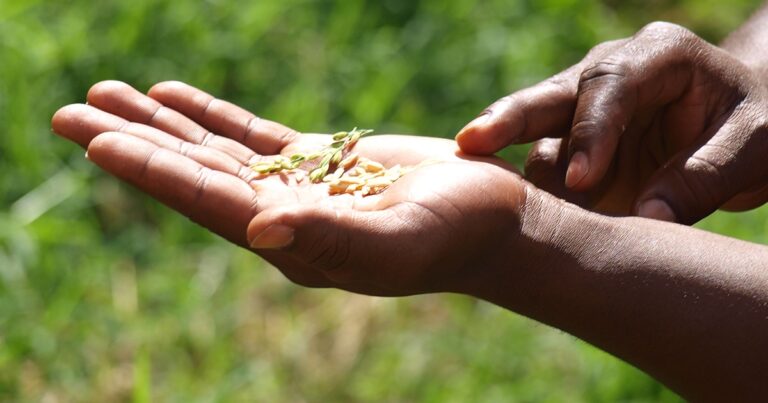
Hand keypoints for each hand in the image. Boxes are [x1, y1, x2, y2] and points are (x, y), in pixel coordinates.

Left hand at [52, 81, 527, 295]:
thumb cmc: (453, 236)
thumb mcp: (396, 241)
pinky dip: (208, 115)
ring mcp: (295, 188)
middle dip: (130, 141)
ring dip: (157, 124)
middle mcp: (280, 217)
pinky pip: (248, 136)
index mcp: (291, 241)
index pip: (207, 200)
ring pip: (211, 150)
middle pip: (191, 174)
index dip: (153, 170)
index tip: (97, 138)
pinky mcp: (317, 163)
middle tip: (64, 112)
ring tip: (102, 94)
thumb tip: (259, 230)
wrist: (488, 221)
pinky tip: (173, 96)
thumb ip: (330, 236)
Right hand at [456, 22, 767, 223]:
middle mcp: (608, 74)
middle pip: (551, 94)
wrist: (737, 127)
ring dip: (519, 172)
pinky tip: (502, 210)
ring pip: (536, 134)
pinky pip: (541, 164)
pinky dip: (526, 189)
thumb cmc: (753, 125)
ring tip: (494, 206)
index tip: (579, 180)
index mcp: (658, 56)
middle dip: (508, 119)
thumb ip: (702, 179)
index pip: (611, 85)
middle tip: (471, 143)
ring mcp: (582, 108)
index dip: (592, 131)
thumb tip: (647, 218)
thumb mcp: (752, 148)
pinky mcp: (570, 142)